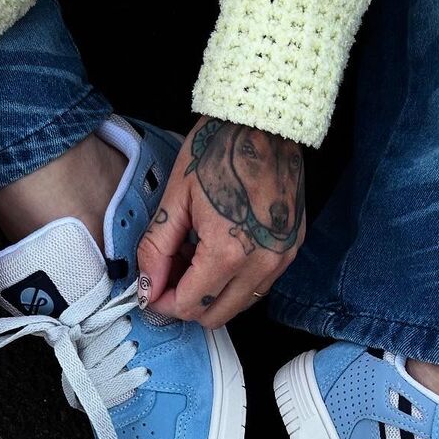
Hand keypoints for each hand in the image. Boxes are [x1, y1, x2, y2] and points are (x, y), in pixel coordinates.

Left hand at [136, 117, 304, 328]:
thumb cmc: (217, 151)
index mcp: (228, 252)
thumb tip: (147, 288)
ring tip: (194, 260)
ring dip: (212, 294)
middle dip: (187, 304)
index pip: (190, 304)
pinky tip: (217, 254)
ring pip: (239, 304)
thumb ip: (158, 250)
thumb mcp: (176, 199)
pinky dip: (234, 281)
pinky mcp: (291, 250)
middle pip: (217, 315)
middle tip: (168, 279)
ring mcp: (282, 259)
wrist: (264, 123)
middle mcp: (261, 264)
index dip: (162, 303)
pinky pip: (259, 285)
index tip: (150, 291)